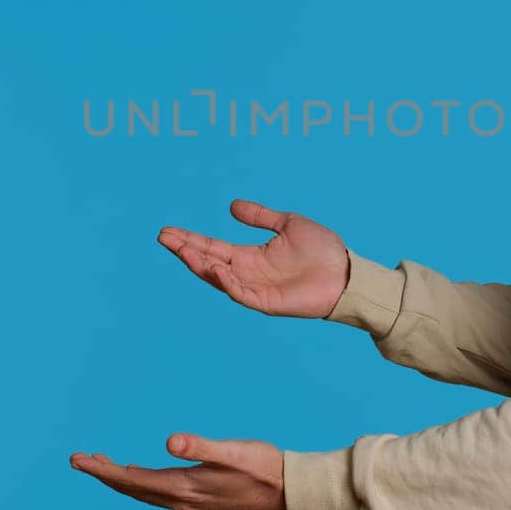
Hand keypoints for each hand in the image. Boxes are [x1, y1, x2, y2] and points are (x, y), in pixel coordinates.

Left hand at [68, 433, 286, 509]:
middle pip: (132, 489)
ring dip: (119, 478)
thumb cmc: (264, 468)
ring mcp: (190, 503)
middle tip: (77, 459)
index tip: (78, 460)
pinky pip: (157, 493)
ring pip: (143, 492)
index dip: (103, 471)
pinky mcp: (199, 500)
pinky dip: (139, 482)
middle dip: (104, 474)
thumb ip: (200, 447)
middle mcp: (182, 501)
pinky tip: (138, 473)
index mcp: (184, 488)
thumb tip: (168, 442)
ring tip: (100, 465)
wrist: (289, 493)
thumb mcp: (232, 452)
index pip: (132, 481)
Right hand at [158, 199, 349, 318]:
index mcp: (251, 256)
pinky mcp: (267, 303)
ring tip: (183, 250)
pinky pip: (240, 294)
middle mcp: (248, 273)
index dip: (191, 240)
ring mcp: (255, 289)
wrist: (347, 272)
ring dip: (200, 265)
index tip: (169, 231)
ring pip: (219, 279)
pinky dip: (226, 282)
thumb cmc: (322, 249)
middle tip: (163, 237)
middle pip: (208, 262)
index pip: (213, 247)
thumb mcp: (287, 223)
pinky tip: (214, 267)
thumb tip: (232, 206)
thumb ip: (260, 216)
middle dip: (186, 250)